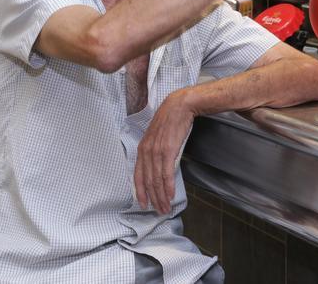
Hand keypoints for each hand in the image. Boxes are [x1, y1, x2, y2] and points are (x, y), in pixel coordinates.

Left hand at [134, 90, 194, 214]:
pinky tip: (171, 196)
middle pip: (147, 181)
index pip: (137, 176)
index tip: (143, 204)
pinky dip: (168, 187)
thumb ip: (155, 152)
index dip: (140, 192)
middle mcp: (146, 151)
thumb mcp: (157, 138)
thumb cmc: (170, 121)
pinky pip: (166, 173)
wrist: (180, 106)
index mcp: (142, 149)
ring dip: (161, 196)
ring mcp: (156, 151)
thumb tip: (157, 169)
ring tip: (165, 207)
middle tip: (158, 211)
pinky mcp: (168, 150)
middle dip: (153, 198)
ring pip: (156, 180)